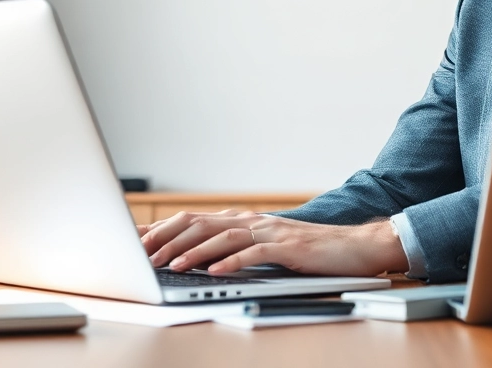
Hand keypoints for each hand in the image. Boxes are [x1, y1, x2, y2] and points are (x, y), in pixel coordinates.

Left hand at [139, 210, 408, 276]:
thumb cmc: (311, 252)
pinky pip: (255, 253)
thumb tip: (200, 261)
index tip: (136, 240)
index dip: (163, 228)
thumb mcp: (267, 249)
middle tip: (142, 254)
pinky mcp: (289, 247)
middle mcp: (254, 221)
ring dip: (194, 252)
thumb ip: (237, 249)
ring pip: (223, 236)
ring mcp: (271, 232)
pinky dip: (232, 262)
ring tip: (170, 265)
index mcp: (245, 221)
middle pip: (202, 224)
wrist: (355, 248)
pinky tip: (215, 272)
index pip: (194, 220)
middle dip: (168, 238)